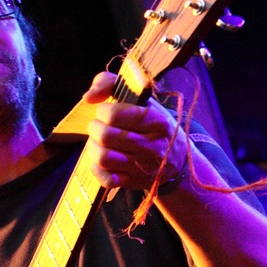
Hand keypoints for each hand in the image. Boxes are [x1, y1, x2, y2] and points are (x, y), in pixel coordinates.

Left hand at [82, 72, 187, 190]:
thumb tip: (88, 97)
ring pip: (103, 158)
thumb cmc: (153, 124)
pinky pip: (106, 179)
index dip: (102, 111)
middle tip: (99, 126)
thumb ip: (111, 84)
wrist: (178, 159)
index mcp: (157, 121)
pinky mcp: (134, 183)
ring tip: (98, 142)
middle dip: (95, 128)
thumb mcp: (142, 98)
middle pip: (106, 136)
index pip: (115, 115)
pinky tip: (102, 160)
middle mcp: (153, 146)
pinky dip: (97, 168)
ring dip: (93, 147)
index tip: (106, 111)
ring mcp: (144, 168)